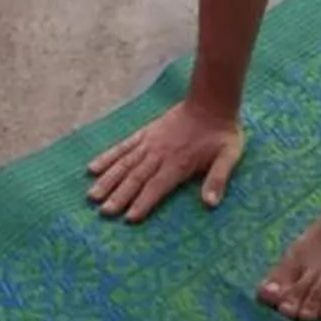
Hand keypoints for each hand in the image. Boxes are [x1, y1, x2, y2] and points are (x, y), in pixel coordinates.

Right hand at [88, 100, 244, 222]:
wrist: (211, 102)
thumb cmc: (221, 134)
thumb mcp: (229, 156)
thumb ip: (218, 179)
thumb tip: (211, 203)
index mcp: (178, 163)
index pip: (156, 186)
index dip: (143, 202)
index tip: (128, 218)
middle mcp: (159, 154)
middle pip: (135, 178)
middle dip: (119, 196)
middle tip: (103, 212)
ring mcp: (149, 143)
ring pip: (124, 163)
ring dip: (108, 180)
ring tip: (92, 195)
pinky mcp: (145, 133)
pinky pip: (122, 146)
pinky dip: (107, 157)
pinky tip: (93, 167)